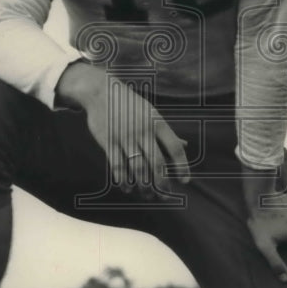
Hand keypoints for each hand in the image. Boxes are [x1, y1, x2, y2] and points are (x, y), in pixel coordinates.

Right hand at [56, 62, 189, 195]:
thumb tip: (185, 146)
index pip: (175, 148)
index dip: (182, 166)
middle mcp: (143, 131)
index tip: (184, 181)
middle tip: (164, 196)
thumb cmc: (130, 104)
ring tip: (147, 195)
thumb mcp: (152, 113)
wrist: (101, 92)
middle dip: (162, 184)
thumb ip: (167, 132)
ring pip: (138, 168)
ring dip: (144, 186)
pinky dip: (124, 180)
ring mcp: (125, 137)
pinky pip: (118, 166)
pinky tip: (128, 188)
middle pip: (157, 163)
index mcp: (157, 123)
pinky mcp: (108, 142)